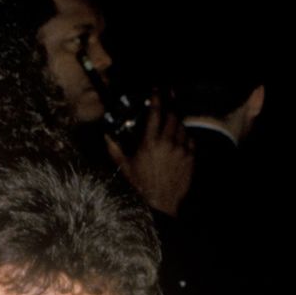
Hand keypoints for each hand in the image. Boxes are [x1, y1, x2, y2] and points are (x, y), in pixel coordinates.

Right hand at [106, 94, 193, 214]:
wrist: (160, 204)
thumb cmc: (140, 186)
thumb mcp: (124, 166)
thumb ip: (114, 149)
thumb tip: (105, 136)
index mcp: (149, 143)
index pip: (155, 114)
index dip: (157, 99)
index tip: (156, 90)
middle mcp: (167, 143)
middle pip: (172, 116)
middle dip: (171, 104)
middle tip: (170, 95)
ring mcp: (181, 150)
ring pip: (182, 126)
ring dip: (177, 120)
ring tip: (173, 117)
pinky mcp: (190, 158)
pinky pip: (190, 140)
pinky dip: (185, 135)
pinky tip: (180, 136)